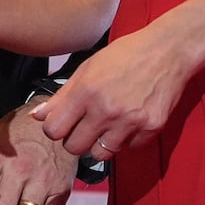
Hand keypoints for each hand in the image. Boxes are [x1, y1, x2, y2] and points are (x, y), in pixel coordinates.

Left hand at [30, 27, 188, 158]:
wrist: (167, 50)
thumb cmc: (125, 55)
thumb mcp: (88, 68)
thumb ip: (61, 96)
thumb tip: (37, 116)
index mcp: (86, 91)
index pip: (54, 130)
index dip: (55, 128)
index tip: (63, 123)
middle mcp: (106, 110)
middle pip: (74, 148)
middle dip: (75, 139)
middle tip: (84, 125)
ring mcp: (130, 122)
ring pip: (100, 155)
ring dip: (99, 143)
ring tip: (106, 125)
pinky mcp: (150, 129)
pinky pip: (127, 149)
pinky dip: (124, 140)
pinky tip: (128, 121)